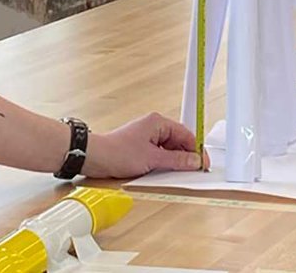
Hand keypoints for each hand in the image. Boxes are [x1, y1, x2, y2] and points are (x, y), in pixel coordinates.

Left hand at [82, 113, 202, 178]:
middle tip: (194, 170)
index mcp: (158, 123)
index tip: (203, 163)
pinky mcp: (140, 148)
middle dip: (186, 156)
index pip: (186, 134)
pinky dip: (164, 163)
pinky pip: (159, 154)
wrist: (93, 157)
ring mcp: (146, 137)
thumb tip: (194, 161)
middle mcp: (153, 127)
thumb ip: (177, 160)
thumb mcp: (152, 159)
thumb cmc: (117, 152)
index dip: (196, 150)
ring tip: (178, 173)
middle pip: (179, 141)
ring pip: (169, 149)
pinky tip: (165, 173)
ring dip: (174, 161)